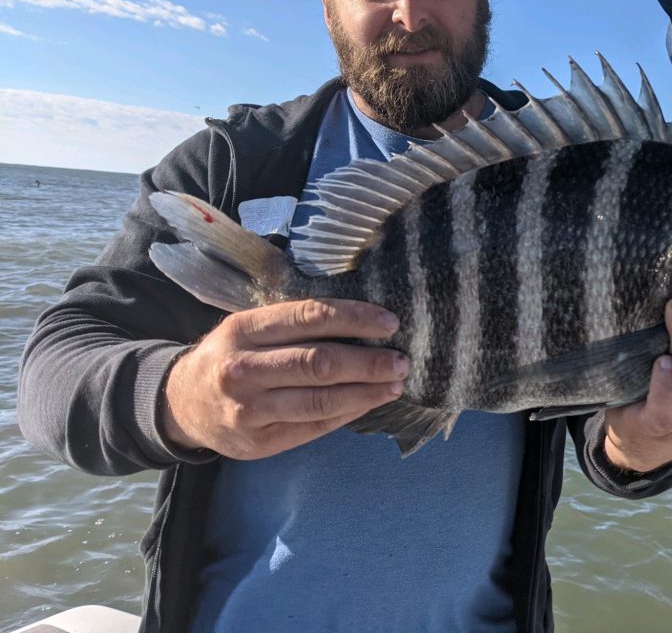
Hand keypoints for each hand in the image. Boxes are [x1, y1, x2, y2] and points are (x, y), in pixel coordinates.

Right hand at [161, 299, 407, 459]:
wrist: (181, 404)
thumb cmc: (230, 356)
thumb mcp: (248, 327)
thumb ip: (293, 324)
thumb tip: (361, 321)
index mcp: (243, 329)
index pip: (310, 318)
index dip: (355, 319)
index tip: (389, 323)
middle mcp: (243, 369)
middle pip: (319, 363)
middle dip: (368, 362)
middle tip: (401, 360)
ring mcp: (250, 410)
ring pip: (320, 400)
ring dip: (365, 392)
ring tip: (394, 384)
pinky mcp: (259, 443)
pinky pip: (314, 426)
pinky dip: (348, 414)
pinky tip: (369, 403)